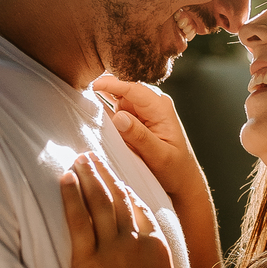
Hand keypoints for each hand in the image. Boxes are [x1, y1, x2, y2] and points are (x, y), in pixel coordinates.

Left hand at [60, 155, 177, 267]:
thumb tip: (147, 262)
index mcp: (157, 247)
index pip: (139, 209)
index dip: (124, 190)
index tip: (115, 180)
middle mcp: (137, 242)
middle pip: (119, 198)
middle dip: (104, 174)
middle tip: (91, 156)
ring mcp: (113, 250)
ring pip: (99, 203)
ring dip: (88, 177)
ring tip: (78, 160)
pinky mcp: (88, 261)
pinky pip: (78, 220)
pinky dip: (71, 197)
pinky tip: (65, 180)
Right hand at [94, 74, 221, 267]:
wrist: (183, 183)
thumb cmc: (176, 171)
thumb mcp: (159, 156)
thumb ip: (140, 136)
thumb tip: (119, 116)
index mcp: (160, 107)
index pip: (132, 88)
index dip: (111, 85)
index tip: (92, 85)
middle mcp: (152, 105)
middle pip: (122, 91)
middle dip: (104, 94)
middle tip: (83, 99)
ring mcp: (143, 112)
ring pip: (117, 102)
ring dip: (104, 108)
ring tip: (88, 114)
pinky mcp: (136, 122)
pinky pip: (117, 114)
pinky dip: (107, 118)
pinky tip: (98, 124)